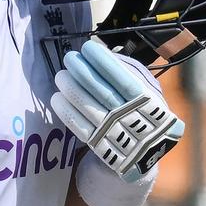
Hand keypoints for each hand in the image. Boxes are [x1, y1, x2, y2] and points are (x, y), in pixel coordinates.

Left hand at [51, 40, 183, 182]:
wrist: (145, 157)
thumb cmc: (143, 113)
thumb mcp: (147, 92)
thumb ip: (129, 73)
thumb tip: (103, 55)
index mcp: (149, 103)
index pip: (125, 81)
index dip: (105, 63)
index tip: (88, 48)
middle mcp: (134, 119)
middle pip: (105, 94)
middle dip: (84, 73)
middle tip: (69, 58)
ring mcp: (117, 135)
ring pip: (91, 110)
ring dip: (72, 90)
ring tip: (60, 76)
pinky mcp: (101, 148)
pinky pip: (82, 129)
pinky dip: (68, 113)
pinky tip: (56, 98)